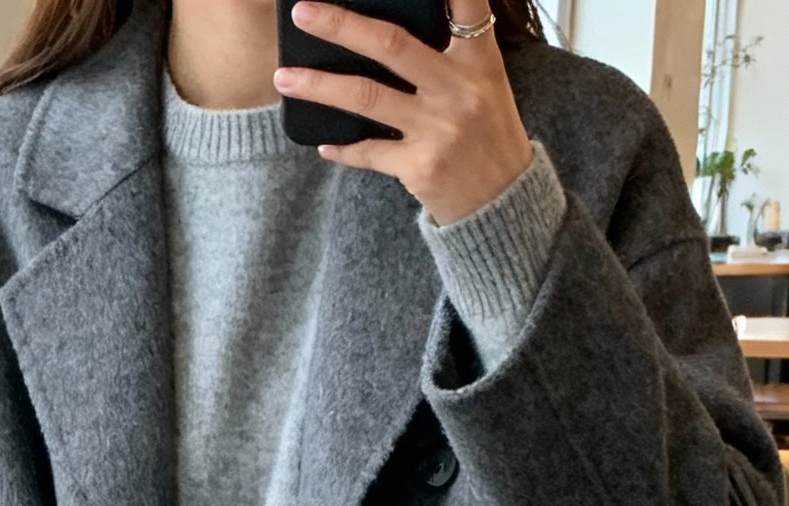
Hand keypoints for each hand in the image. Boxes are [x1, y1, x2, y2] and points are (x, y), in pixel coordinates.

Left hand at [274, 2, 531, 225]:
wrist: (504, 204)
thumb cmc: (488, 134)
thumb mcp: (484, 83)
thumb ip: (449, 53)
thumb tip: (384, 33)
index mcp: (478, 60)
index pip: (466, 6)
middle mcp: (457, 90)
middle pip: (391, 45)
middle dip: (341, 26)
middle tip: (303, 12)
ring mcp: (438, 130)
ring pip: (367, 98)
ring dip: (319, 86)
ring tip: (284, 77)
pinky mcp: (420, 167)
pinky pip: (369, 152)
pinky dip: (343, 149)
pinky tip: (323, 145)